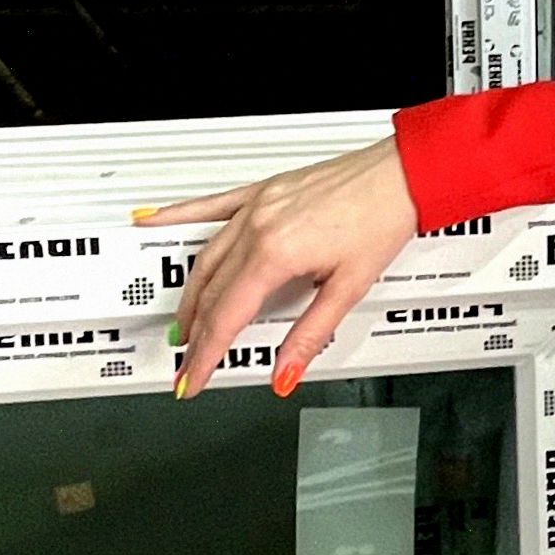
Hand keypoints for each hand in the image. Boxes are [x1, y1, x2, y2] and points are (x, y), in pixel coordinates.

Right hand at [138, 135, 420, 399]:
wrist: (402, 175)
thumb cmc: (382, 219)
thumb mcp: (349, 288)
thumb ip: (310, 334)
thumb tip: (285, 371)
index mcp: (276, 254)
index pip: (227, 317)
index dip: (206, 354)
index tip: (193, 378)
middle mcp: (259, 227)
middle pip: (211, 291)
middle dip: (195, 332)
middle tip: (188, 361)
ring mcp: (257, 206)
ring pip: (206, 256)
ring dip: (190, 293)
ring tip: (184, 323)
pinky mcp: (263, 190)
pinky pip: (211, 205)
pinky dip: (179, 216)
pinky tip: (152, 221)